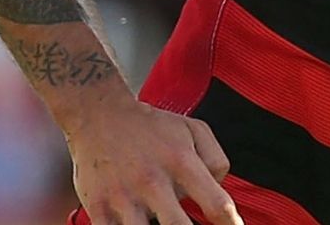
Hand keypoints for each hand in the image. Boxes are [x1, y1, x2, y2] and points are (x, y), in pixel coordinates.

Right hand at [65, 96, 241, 224]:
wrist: (99, 115)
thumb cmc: (151, 127)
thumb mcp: (194, 130)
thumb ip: (215, 161)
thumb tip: (220, 192)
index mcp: (181, 162)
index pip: (216, 204)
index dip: (231, 224)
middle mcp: (153, 181)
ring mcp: (124, 197)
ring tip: (164, 223)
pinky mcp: (98, 208)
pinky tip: (138, 224)